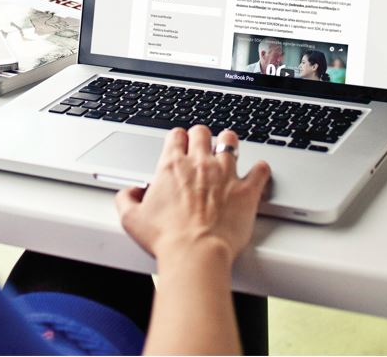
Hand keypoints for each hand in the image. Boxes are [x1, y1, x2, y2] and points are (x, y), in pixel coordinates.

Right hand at [115, 125, 270, 265]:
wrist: (195, 254)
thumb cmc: (166, 239)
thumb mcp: (132, 219)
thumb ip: (127, 199)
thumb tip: (130, 193)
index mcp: (172, 166)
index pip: (176, 135)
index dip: (178, 139)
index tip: (179, 145)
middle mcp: (200, 163)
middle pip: (202, 132)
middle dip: (202, 137)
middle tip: (202, 147)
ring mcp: (226, 174)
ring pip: (231, 140)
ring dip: (229, 143)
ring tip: (229, 150)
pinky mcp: (246, 190)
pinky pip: (260, 169)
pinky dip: (260, 169)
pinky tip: (258, 171)